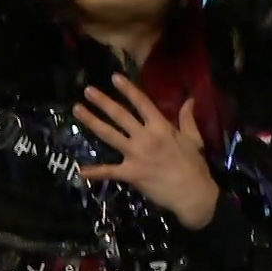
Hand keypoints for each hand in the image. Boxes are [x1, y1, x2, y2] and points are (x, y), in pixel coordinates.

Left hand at [75, 74, 220, 228]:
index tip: (115, 77)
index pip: (142, 103)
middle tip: (88, 90)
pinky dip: (95, 172)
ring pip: (109, 135)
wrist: (192, 193)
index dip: (128, 89)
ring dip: (92, 122)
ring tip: (77, 110)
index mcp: (160, 127)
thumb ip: (187, 118)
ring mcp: (136, 155)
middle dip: (103, 101)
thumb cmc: (194, 166)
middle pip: (120, 115)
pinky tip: (80, 171)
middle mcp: (145, 137)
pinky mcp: (130, 173)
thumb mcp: (193, 139)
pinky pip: (109, 171)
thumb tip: (190, 100)